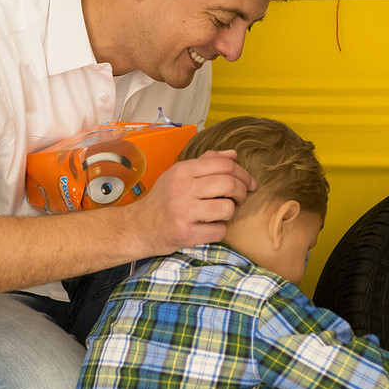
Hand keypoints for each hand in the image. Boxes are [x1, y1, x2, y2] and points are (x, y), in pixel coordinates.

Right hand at [131, 149, 254, 253]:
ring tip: (222, 213)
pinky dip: (219, 230)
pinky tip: (210, 227)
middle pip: (229, 185)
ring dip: (230, 212)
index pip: (224, 165)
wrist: (139, 227)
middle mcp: (182, 189)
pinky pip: (219, 231)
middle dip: (242, 192)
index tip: (249, 183)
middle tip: (241, 198)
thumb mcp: (179, 175)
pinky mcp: (185, 234)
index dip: (243, 173)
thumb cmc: (163, 199)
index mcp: (183, 171)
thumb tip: (233, 154)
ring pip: (227, 208)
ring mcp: (183, 212)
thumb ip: (206, 162)